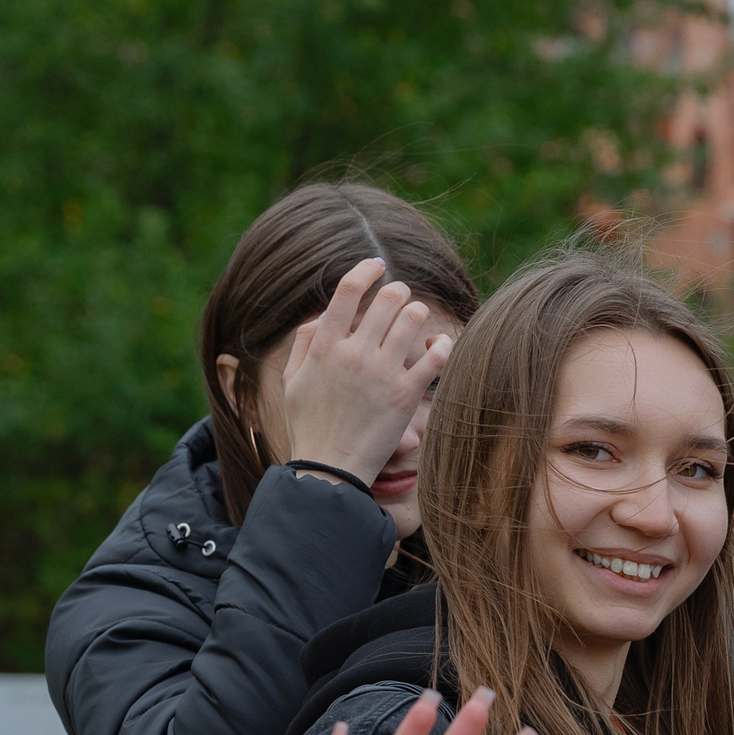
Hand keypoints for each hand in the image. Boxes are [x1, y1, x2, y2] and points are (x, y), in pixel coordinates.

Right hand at [279, 258, 456, 486]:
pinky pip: (436, 355)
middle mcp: (354, 352)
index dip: (366, 270)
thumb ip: (305, 344)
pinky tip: (438, 346)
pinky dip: (441, 344)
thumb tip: (322, 316)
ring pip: (413, 318)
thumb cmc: (309, 427)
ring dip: (418, 314)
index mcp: (324, 345)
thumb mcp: (292, 381)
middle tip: (401, 299)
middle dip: (398, 292)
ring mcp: (381, 372)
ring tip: (417, 322)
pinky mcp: (405, 394)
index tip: (377, 264)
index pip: (347, 290)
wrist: (330, 470)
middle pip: (387, 298)